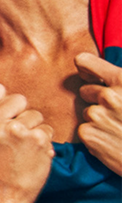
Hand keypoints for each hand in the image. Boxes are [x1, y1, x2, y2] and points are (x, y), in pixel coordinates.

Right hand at [0, 75, 53, 202]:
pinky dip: (43, 141)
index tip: (0, 117)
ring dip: (32, 129)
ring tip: (21, 148)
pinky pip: (47, 128)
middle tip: (11, 137)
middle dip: (18, 114)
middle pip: (17, 98)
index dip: (1, 101)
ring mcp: (14, 131)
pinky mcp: (36, 140)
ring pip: (34, 114)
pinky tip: (32, 154)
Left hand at [76, 52, 121, 173]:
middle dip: (97, 100)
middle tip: (118, 113)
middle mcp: (107, 95)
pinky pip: (85, 129)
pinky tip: (113, 141)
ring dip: (98, 119)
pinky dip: (96, 135)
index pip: (84, 62)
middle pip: (86, 90)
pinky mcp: (87, 133)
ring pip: (87, 112)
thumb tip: (102, 74)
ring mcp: (95, 114)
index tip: (90, 76)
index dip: (86, 69)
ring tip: (119, 129)